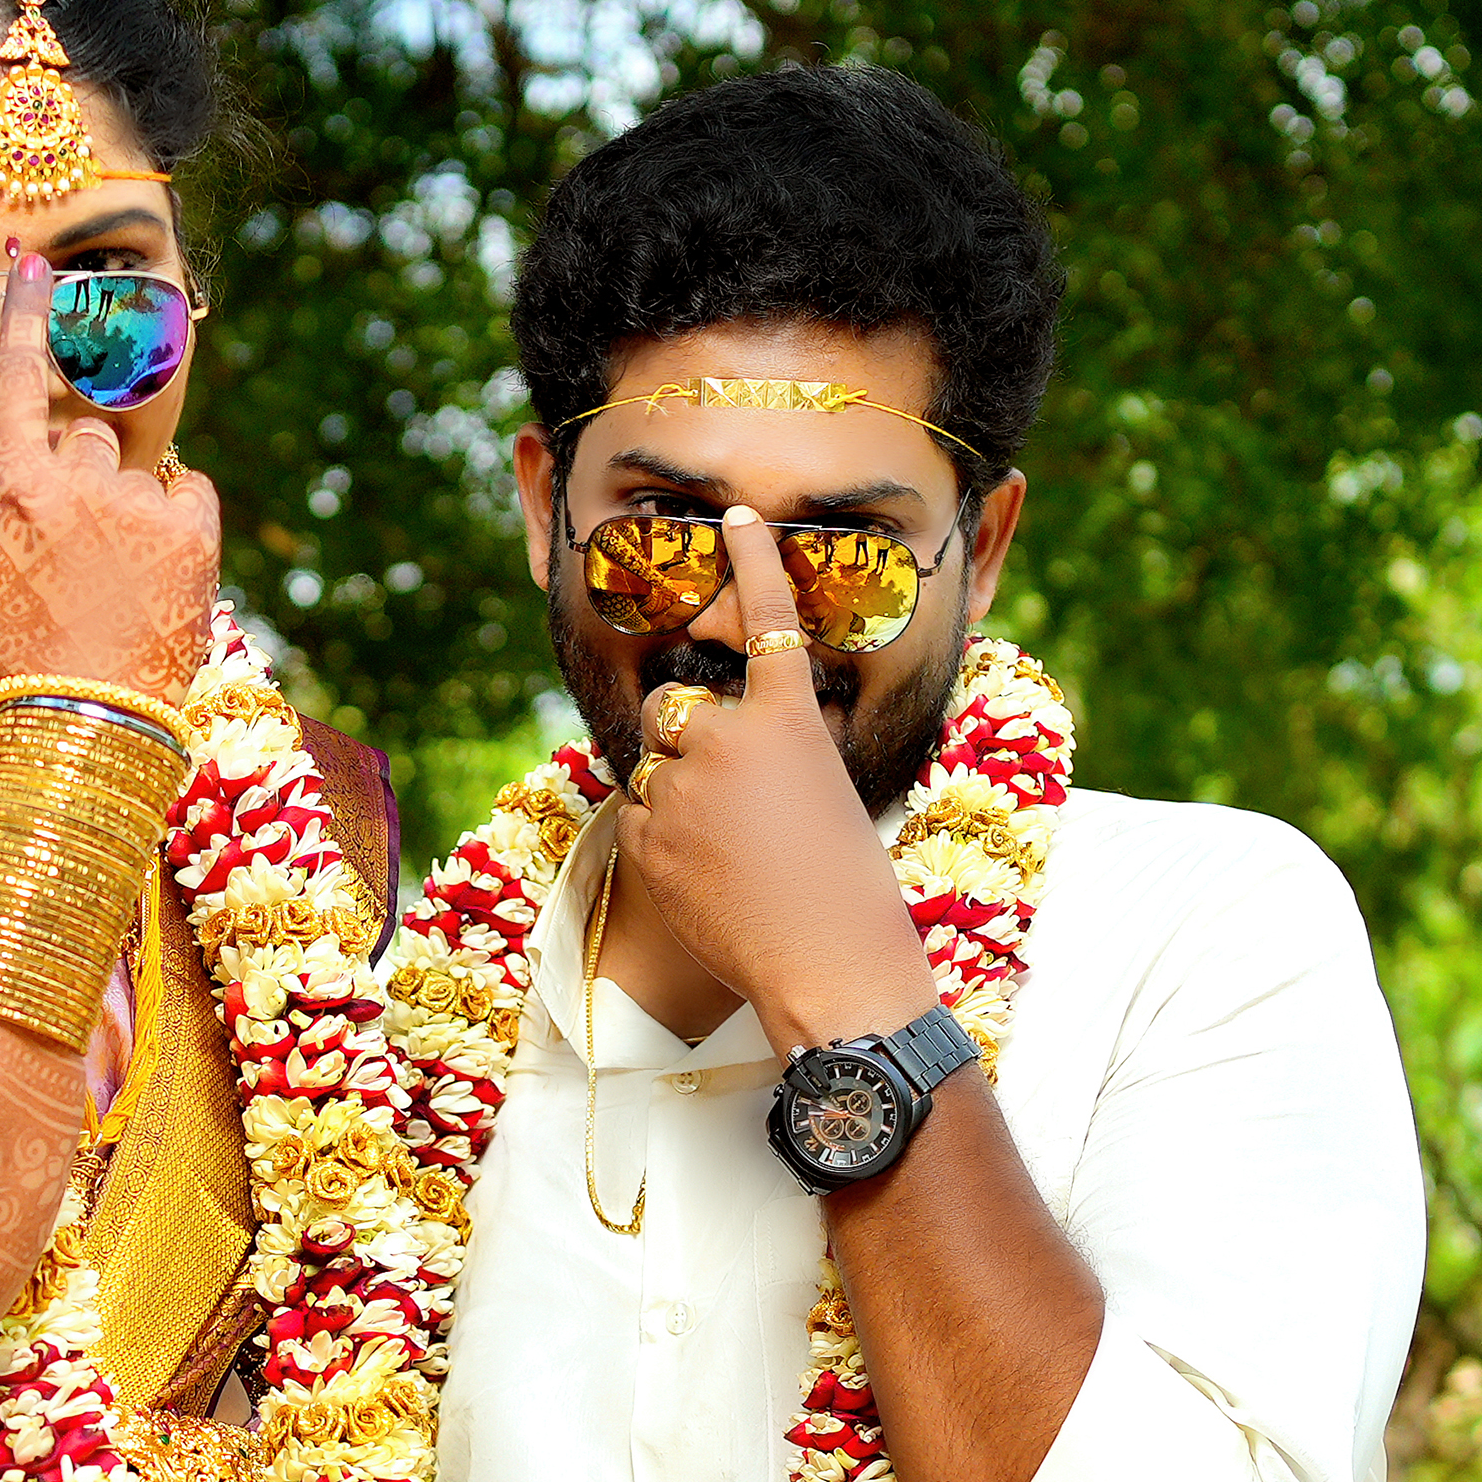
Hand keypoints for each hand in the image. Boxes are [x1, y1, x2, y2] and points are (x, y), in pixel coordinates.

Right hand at [0, 246, 220, 701]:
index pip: (17, 380)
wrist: (90, 727)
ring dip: (120, 509)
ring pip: (132, 473)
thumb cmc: (8, 666)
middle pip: (80, 438)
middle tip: (64, 549)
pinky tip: (153, 564)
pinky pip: (190, 492)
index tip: (30, 259)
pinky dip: (173, 516)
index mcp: (20, 489)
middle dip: (70, 478)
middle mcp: (86, 482)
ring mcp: (146, 507)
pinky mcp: (197, 537)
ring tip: (110, 580)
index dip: (24, 314)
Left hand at [615, 509, 936, 1050]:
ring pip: (649, 764)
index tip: (736, 516)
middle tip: (715, 782)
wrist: (826, 965)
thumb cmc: (847, 891)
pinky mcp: (647, 840)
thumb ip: (773, 757)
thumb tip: (728, 754)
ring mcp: (679, 790)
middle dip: (683, 729)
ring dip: (671, 788)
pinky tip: (701, 875)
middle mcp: (726, 741)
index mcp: (787, 721)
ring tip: (720, 845)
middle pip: (674, 704)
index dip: (750, 562)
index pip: (766, 621)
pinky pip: (633, 815)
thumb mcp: (826, 797)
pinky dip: (657, 836)